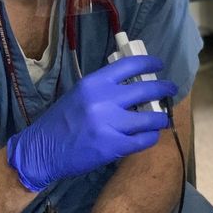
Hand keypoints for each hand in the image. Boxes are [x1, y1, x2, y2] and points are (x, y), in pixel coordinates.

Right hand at [7, 55, 176, 191]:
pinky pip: (143, 140)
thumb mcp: (80, 94)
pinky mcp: (113, 146)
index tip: (159, 65)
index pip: (130, 65)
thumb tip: (133, 81)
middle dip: (163, 88)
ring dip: (160, 117)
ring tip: (162, 118)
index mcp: (94, 83)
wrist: (42, 150)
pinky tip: (150, 135)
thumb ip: (104, 87)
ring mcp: (110, 124)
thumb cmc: (61, 120)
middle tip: (170, 89)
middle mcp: (104, 100)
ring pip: (150, 118)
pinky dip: (150, 137)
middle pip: (146, 89)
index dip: (149, 63)